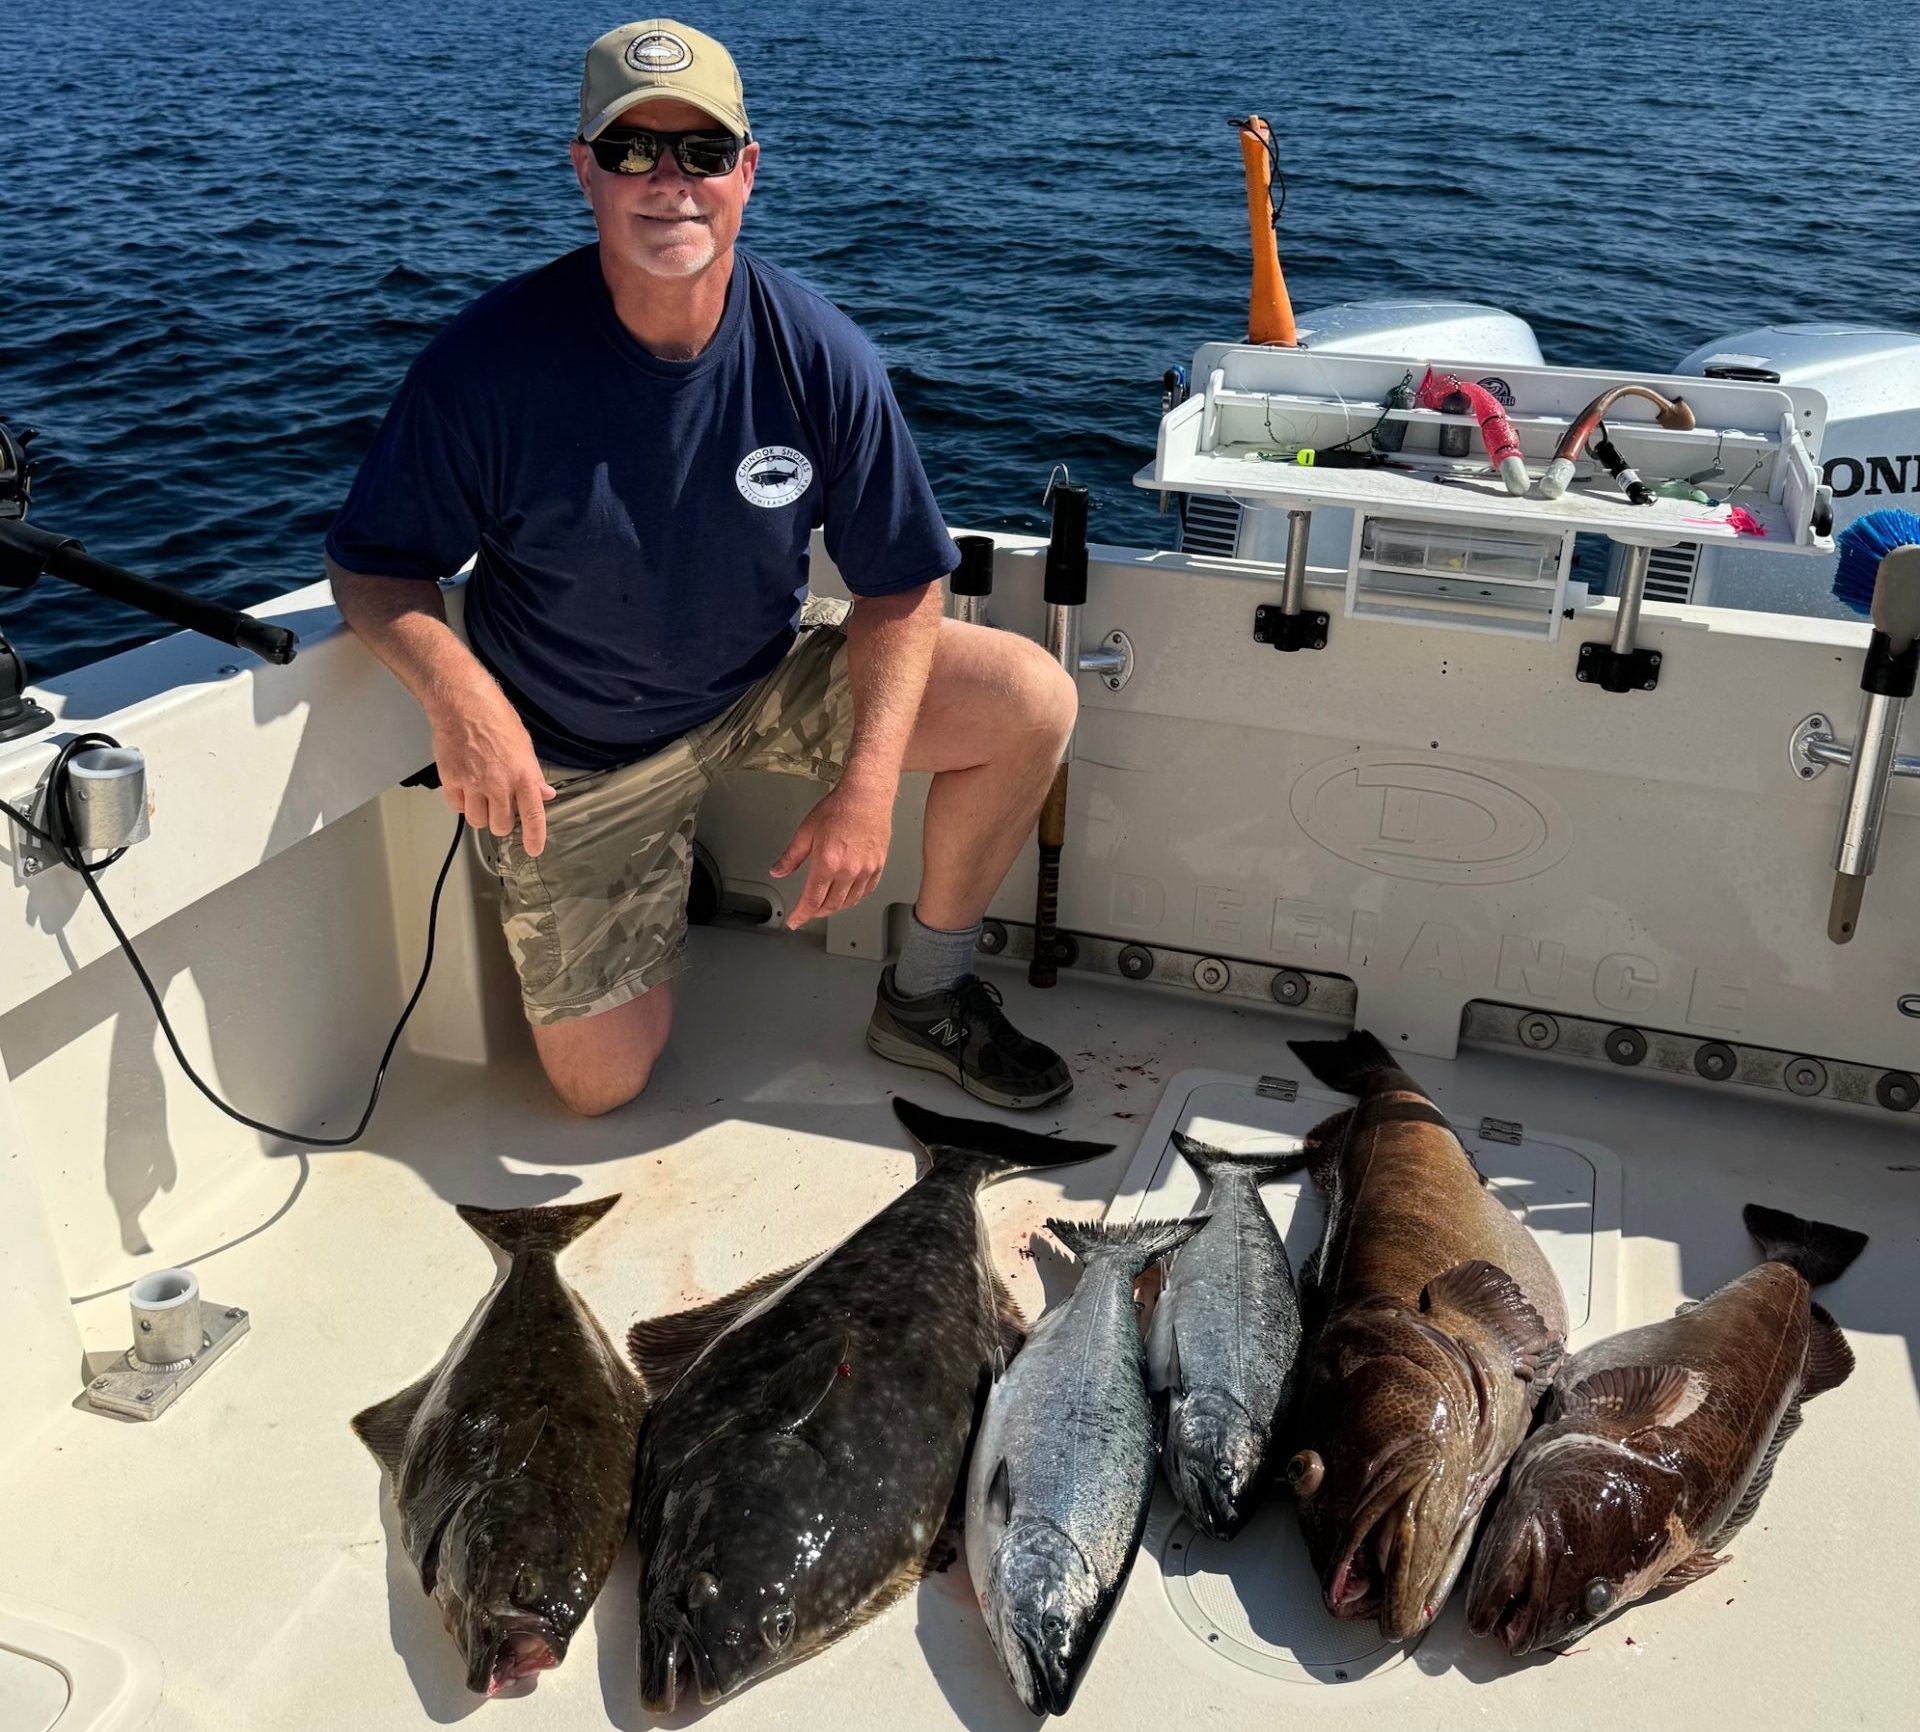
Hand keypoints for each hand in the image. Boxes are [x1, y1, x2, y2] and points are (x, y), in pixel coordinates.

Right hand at [428, 682, 556, 855]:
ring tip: (481, 795)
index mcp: (523, 775)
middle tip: (500, 807)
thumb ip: (534, 775)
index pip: (533, 815)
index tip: (534, 849)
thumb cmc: (495, 719)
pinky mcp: (452, 781)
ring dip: (480, 814)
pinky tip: (466, 786)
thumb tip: (545, 794)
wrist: (463, 705)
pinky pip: (457, 806)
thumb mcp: (524, 746)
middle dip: (502, 821)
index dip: (535, 837)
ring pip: (477, 820)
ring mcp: (473, 784)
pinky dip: (462, 802)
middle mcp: (499, 783)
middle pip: (501, 826)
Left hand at [770, 781, 892, 927]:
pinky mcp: (878, 866)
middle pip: (831, 905)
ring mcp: (866, 870)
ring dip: (835, 908)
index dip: (801, 914)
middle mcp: (848, 870)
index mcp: (828, 862)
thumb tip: (778, 870)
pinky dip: (854, 899)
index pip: (812, 899)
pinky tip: (847, 896)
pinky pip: (866, 892)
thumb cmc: (839, 808)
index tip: (795, 921)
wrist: (866, 796)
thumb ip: (791, 856)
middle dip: (816, 912)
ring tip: (825, 906)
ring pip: (849, 902)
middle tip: (808, 912)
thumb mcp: (806, 831)